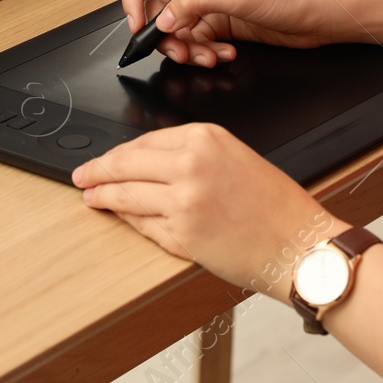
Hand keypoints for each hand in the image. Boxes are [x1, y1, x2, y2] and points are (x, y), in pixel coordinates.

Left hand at [73, 122, 343, 295]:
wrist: (300, 244)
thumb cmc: (276, 205)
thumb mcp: (236, 156)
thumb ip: (194, 154)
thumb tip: (148, 162)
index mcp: (206, 137)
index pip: (145, 140)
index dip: (119, 153)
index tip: (106, 158)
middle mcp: (190, 164)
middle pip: (125, 164)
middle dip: (97, 171)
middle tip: (82, 175)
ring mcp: (182, 201)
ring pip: (125, 196)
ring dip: (103, 197)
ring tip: (91, 197)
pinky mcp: (180, 236)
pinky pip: (142, 226)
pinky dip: (129, 222)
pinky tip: (121, 218)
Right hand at [123, 0, 356, 66]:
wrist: (321, 14)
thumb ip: (194, 4)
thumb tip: (163, 19)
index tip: (136, 24)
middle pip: (157, 7)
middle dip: (164, 33)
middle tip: (177, 50)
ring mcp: (209, 1)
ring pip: (175, 29)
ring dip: (186, 48)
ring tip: (206, 55)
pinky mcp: (219, 23)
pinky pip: (195, 42)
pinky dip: (203, 52)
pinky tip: (223, 52)